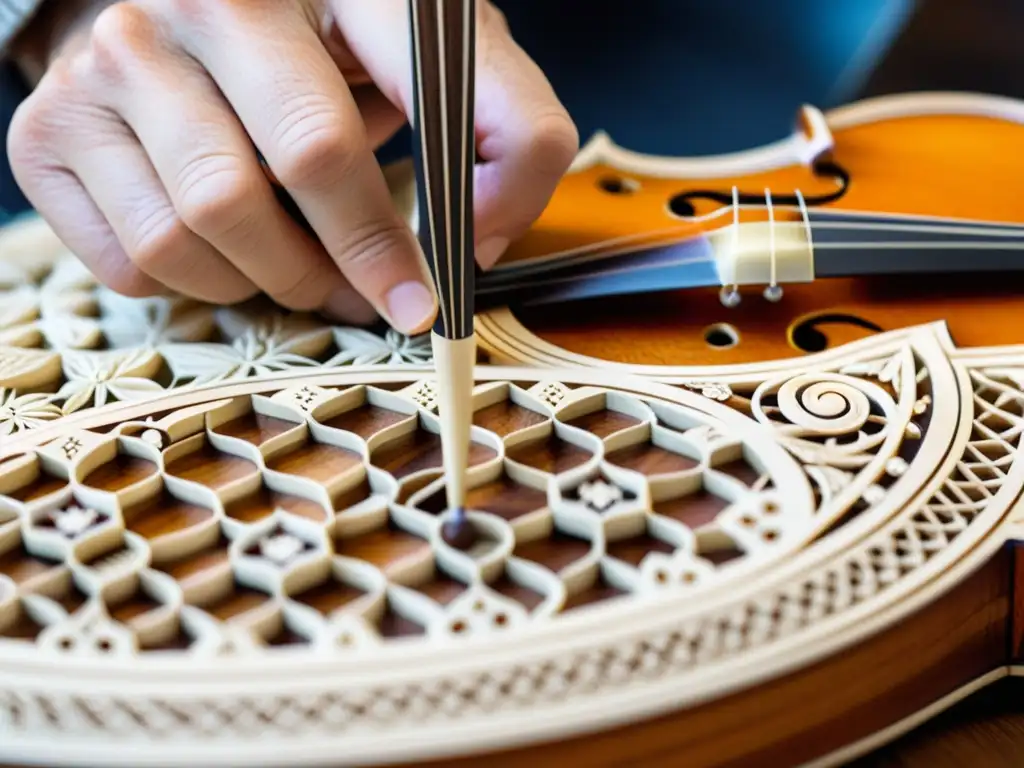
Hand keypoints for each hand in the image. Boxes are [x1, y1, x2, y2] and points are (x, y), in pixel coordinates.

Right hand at [6, 0, 578, 332]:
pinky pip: (140, 260)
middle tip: (376, 299)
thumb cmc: (303, 49)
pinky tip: (221, 244)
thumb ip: (493, 123)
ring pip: (210, 229)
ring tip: (299, 263)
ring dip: (274, 279)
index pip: (420, 84)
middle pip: (306, 158)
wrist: (147, 14)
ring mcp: (113, 60)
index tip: (436, 292)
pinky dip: (199, 282)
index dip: (451, 196)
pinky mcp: (49, 130)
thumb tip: (481, 240)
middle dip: (352, 260)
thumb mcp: (413, 57)